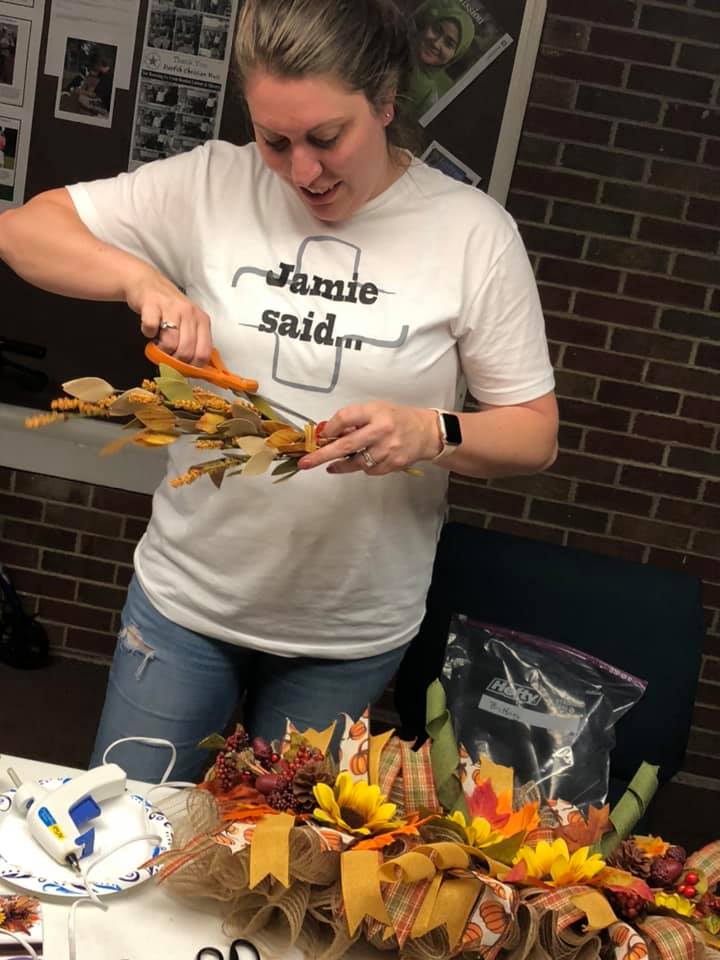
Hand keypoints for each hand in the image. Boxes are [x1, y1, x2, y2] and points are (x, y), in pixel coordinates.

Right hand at [125, 265, 211, 364]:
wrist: (148, 283)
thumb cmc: (170, 309)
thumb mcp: (189, 323)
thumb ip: (194, 344)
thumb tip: (194, 371)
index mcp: (202, 320)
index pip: (204, 353)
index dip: (192, 366)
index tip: (182, 366)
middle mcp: (190, 313)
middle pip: (187, 351)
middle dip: (175, 360)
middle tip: (168, 354)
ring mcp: (171, 308)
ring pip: (170, 343)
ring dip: (161, 348)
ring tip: (159, 341)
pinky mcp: (152, 305)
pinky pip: (150, 328)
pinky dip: (147, 333)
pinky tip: (149, 328)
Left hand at [299, 401, 441, 475]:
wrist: (425, 432)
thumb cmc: (397, 418)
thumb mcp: (376, 409)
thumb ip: (354, 420)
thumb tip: (328, 433)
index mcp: (375, 412)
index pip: (345, 418)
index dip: (330, 428)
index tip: (323, 434)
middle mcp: (381, 430)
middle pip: (345, 445)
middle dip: (322, 455)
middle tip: (305, 462)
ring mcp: (387, 449)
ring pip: (355, 463)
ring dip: (341, 465)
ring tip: (332, 465)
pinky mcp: (393, 464)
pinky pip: (369, 470)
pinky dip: (363, 466)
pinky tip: (367, 459)